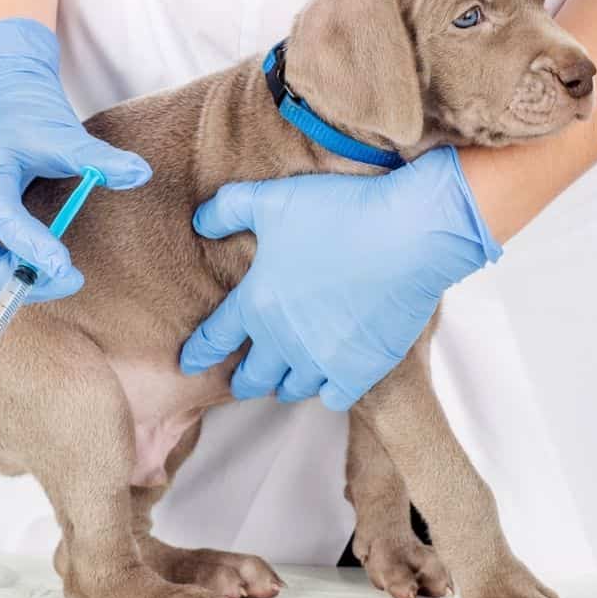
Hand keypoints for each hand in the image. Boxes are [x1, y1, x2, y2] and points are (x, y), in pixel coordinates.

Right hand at [0, 18, 149, 307]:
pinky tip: (30, 277)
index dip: (30, 246)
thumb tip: (143, 173)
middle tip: (67, 280)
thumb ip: (101, 157)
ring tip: (53, 281)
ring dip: (4, 289)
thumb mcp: (67, 134)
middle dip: (13, 280)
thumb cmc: (31, 120)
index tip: (66, 269)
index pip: (1, 215)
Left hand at [179, 147, 500, 410]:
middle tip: (241, 380)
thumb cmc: (339, 212)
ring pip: (292, 389)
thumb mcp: (272, 199)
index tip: (188, 363)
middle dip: (243, 379)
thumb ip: (228, 209)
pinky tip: (329, 380)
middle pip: (251, 377)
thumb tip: (199, 223)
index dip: (199, 352)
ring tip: (286, 379)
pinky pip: (333, 398)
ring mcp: (322, 359)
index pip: (214, 338)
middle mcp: (283, 341)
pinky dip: (327, 391)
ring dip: (285, 384)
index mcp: (257, 302)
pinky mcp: (361, 369)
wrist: (408, 233)